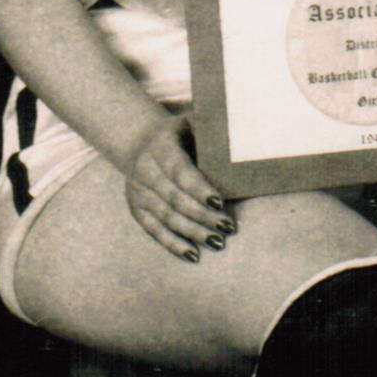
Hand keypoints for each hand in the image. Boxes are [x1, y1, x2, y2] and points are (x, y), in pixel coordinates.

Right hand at [120, 116, 234, 260]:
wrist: (138, 141)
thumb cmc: (179, 133)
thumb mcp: (190, 121)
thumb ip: (209, 126)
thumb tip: (240, 131)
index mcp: (160, 148)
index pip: (179, 172)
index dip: (198, 188)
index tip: (219, 202)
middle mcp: (144, 171)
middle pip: (174, 199)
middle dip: (202, 215)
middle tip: (228, 226)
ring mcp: (137, 192)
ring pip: (165, 217)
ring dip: (193, 232)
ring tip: (218, 242)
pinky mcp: (136, 209)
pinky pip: (154, 230)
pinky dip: (174, 244)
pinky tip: (194, 255)